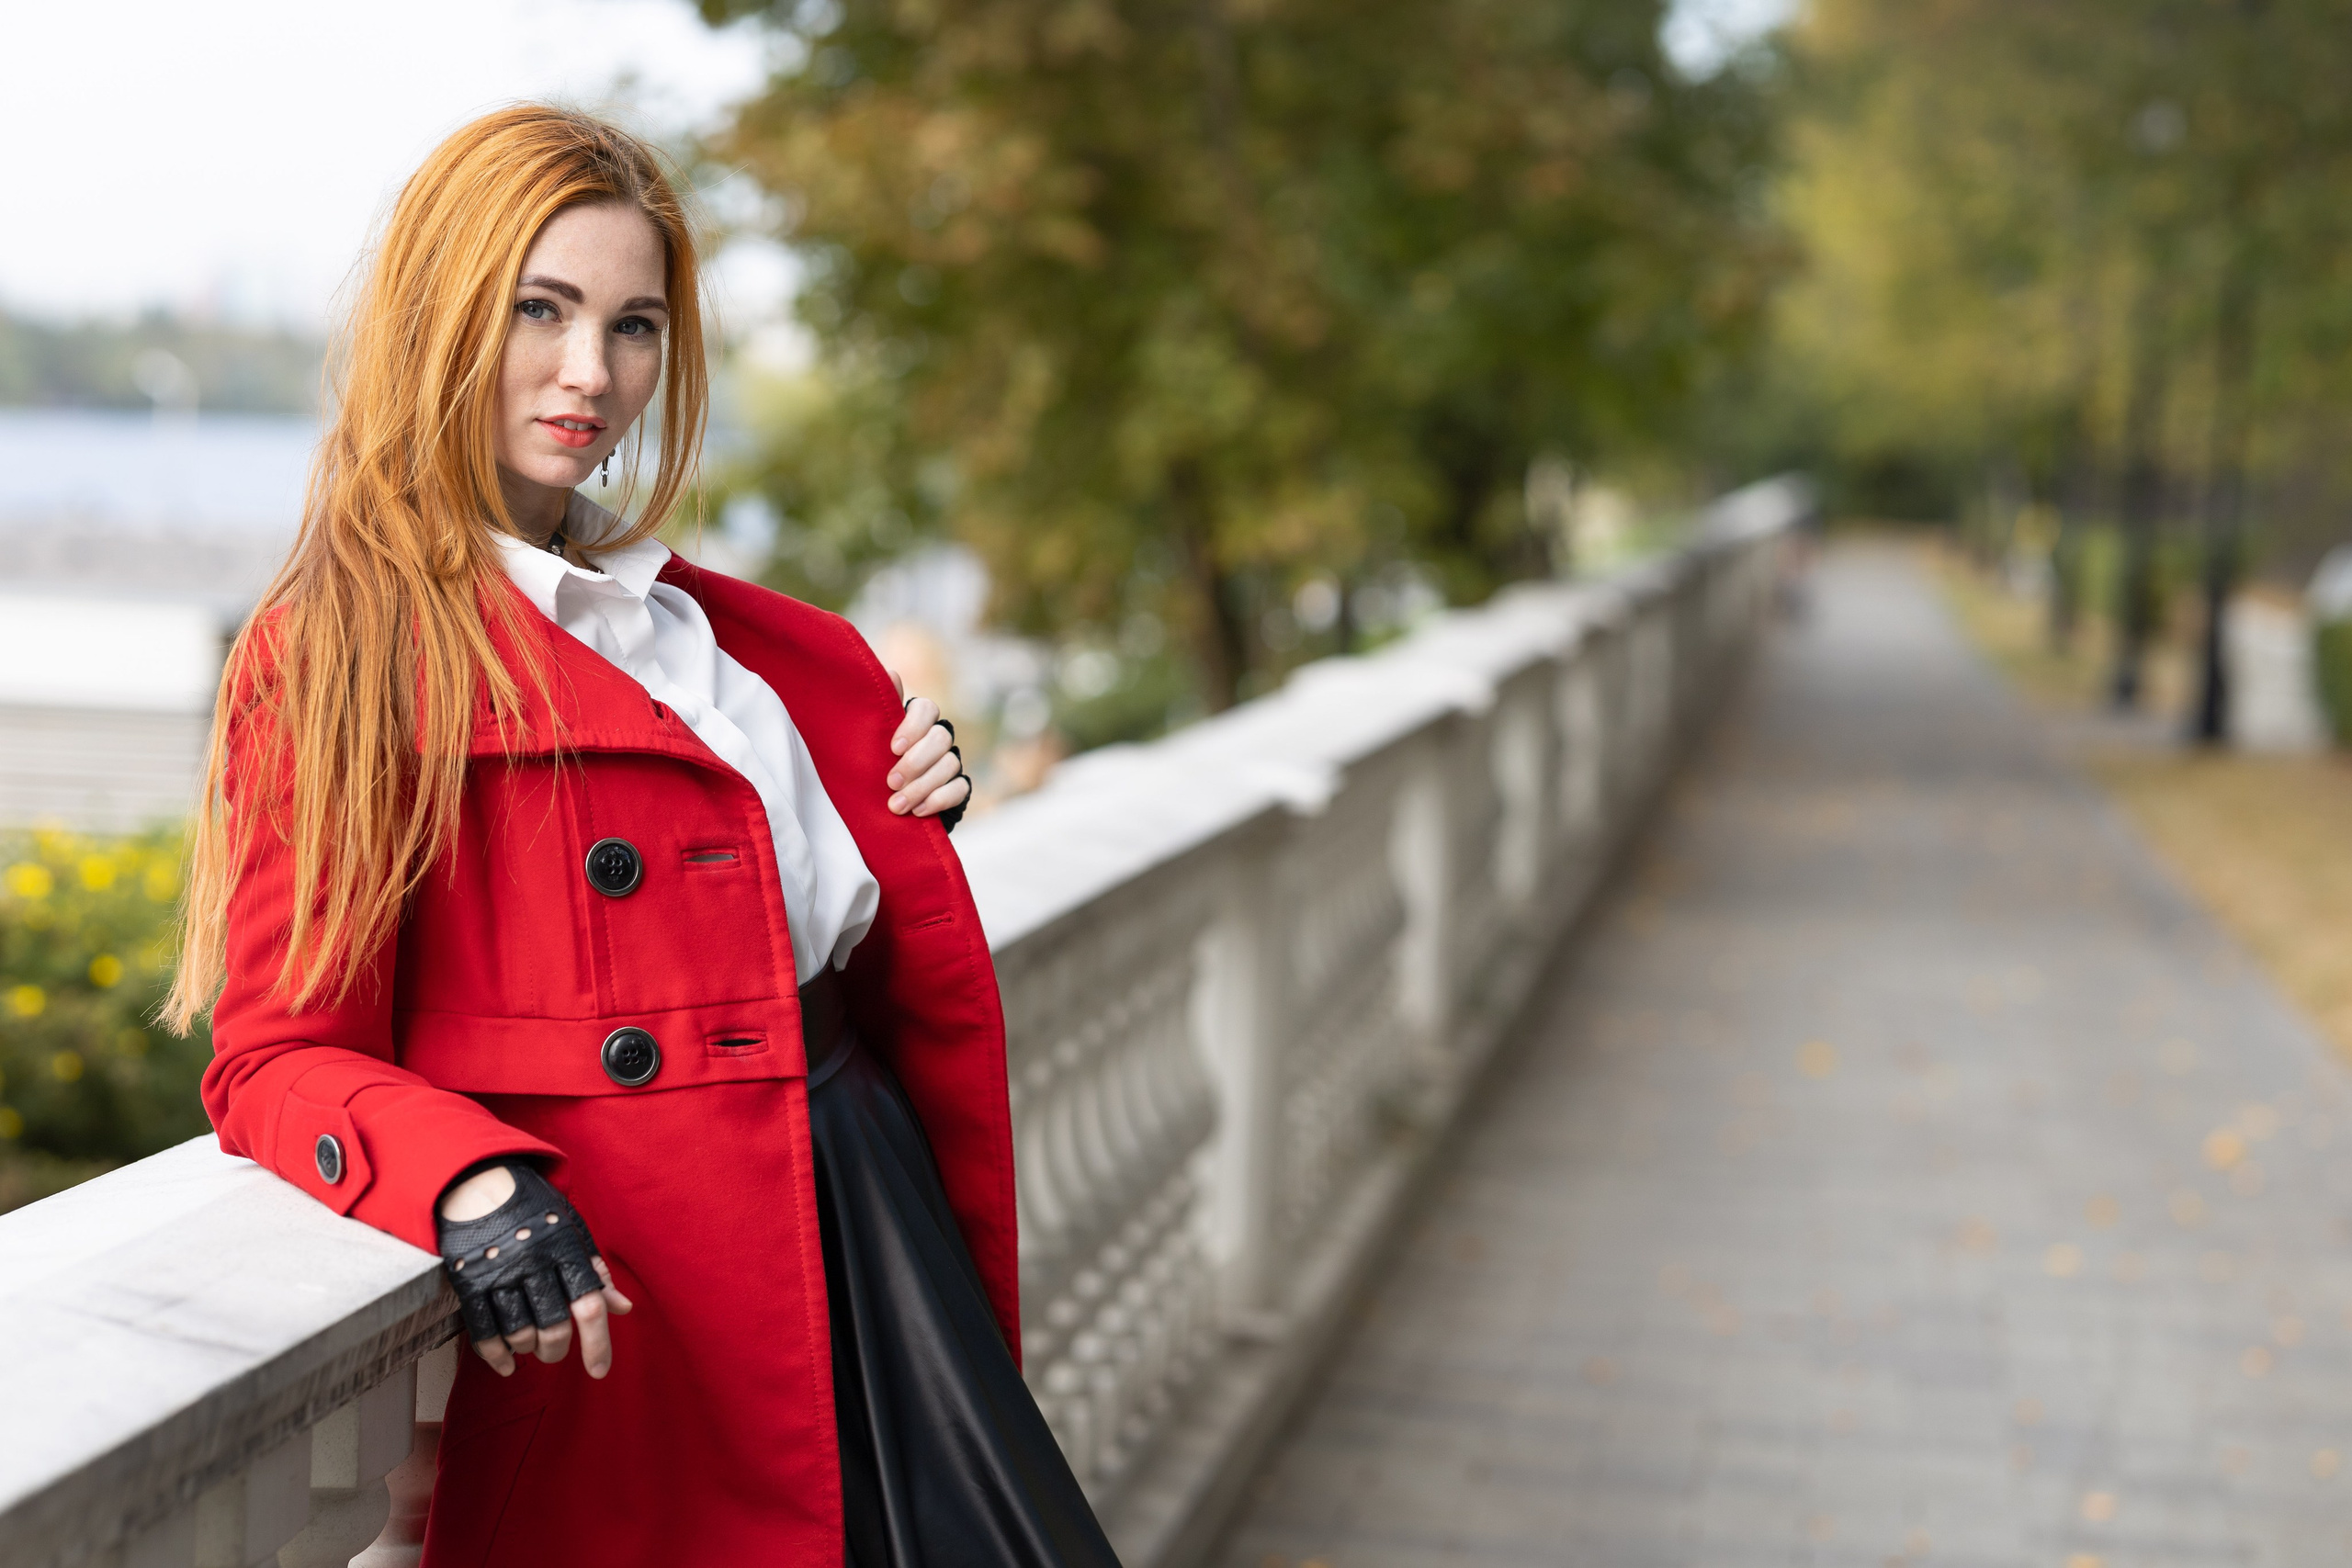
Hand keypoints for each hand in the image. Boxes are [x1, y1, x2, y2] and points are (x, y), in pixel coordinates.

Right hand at [437, 1164, 632, 1378]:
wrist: (477, 1180)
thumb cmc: (532, 1207)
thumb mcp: (571, 1227)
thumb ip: (595, 1269)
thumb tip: (623, 1308)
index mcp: (564, 1246)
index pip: (588, 1304)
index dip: (598, 1344)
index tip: (599, 1372)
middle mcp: (533, 1260)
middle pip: (553, 1325)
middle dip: (558, 1350)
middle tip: (557, 1350)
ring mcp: (498, 1271)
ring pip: (519, 1332)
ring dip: (530, 1350)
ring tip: (533, 1346)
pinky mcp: (468, 1280)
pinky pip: (483, 1331)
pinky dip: (496, 1355)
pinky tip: (506, 1364)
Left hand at [886, 670, 971, 823]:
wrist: (883, 800)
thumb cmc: (874, 760)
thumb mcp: (871, 736)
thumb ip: (882, 708)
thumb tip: (890, 673)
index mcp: (917, 719)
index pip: (926, 708)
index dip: (913, 726)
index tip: (893, 748)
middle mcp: (938, 737)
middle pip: (940, 738)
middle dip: (916, 762)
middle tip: (891, 781)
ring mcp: (950, 761)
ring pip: (949, 765)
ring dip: (922, 786)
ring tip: (896, 805)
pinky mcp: (957, 787)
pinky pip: (959, 789)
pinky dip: (938, 800)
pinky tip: (917, 811)